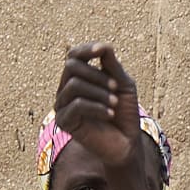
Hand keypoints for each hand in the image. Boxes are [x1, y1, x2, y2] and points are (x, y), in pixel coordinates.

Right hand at [54, 45, 146, 177]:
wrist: (126, 144)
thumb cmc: (124, 114)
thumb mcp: (122, 84)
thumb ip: (112, 65)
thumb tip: (103, 45)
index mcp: (78, 78)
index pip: (73, 56)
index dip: (86, 50)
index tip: (102, 50)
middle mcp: (66, 89)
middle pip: (71, 67)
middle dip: (96, 74)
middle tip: (115, 87)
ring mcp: (62, 105)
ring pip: (74, 85)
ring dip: (99, 92)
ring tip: (115, 104)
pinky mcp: (64, 122)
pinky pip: (77, 105)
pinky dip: (97, 107)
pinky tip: (110, 114)